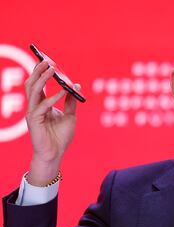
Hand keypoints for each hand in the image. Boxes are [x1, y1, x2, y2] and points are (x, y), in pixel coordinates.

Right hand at [24, 61, 79, 185]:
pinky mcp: (34, 121)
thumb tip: (76, 85)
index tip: (47, 60)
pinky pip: (43, 106)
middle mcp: (35, 106)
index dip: (41, 72)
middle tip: (46, 60)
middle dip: (38, 71)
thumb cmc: (61, 136)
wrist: (56, 153)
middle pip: (32, 84)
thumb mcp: (70, 116)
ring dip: (42, 78)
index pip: (39, 84)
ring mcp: (33, 113)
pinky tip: (63, 92)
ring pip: (33, 91)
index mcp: (42, 104)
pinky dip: (53, 97)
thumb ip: (71, 102)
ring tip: (51, 69)